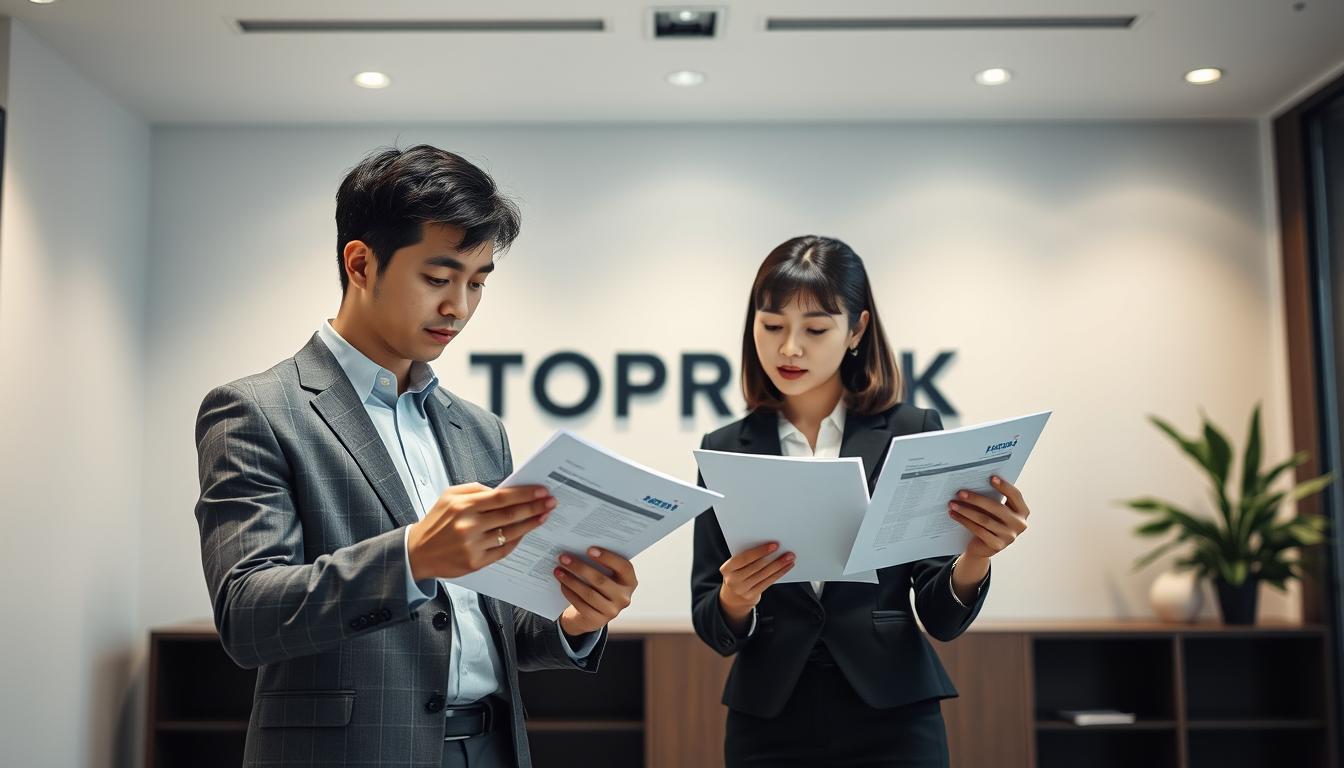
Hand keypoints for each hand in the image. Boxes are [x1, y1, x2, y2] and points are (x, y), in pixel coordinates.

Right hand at [407, 483, 554, 579]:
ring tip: (543, 516)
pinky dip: (517, 540)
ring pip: (510, 533)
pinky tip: (526, 532)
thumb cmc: (436, 522)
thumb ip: (475, 490)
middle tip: (551, 502)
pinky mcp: (475, 563)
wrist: (417, 552)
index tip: (542, 490)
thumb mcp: (449, 496)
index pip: (502, 497)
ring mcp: (473, 546)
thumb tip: (504, 490)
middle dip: (534, 507)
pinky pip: (503, 550)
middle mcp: (469, 526)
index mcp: (463, 506)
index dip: (525, 494)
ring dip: (531, 524)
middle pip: (510, 515)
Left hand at [555, 548, 637, 636]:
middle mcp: (624, 597)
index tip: (589, 549)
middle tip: (564, 558)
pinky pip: (581, 605)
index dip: (608, 557)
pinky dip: (570, 593)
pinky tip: (562, 584)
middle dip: (580, 567)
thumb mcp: (606, 575)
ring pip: (589, 593)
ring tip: (558, 570)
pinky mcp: (598, 620)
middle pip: (601, 580)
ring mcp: (612, 611)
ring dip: (571, 580)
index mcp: (630, 582)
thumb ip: (601, 564)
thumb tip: (579, 549)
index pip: (624, 567)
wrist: (593, 613)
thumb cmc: (600, 586)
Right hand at [717, 541, 794, 631]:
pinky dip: (779, 573)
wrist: (733, 595)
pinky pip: (768, 582)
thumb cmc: (738, 572)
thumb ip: (747, 556)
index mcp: (727, 568)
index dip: (760, 551)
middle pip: (757, 567)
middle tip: (788, 552)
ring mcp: (742, 590)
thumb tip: (770, 546)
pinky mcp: (751, 596)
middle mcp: (732, 580)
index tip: (775, 545)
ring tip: (790, 558)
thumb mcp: (736, 564)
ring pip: (764, 575)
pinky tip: (786, 567)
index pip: (744, 558)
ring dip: (779, 566)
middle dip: (774, 558)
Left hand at [948, 476, 1029, 589]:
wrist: (984, 547)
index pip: (1015, 495)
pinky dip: (964, 521)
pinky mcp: (997, 545)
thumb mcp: (995, 510)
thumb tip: (974, 483)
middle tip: (960, 493)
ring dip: (966, 510)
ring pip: (984, 520)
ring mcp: (1009, 536)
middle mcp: (1019, 524)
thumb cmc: (990, 522)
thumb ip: (993, 498)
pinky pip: (978, 530)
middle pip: (996, 508)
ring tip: (952, 504)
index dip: (1004, 486)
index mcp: (1022, 511)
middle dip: (976, 499)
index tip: (991, 477)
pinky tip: (954, 514)